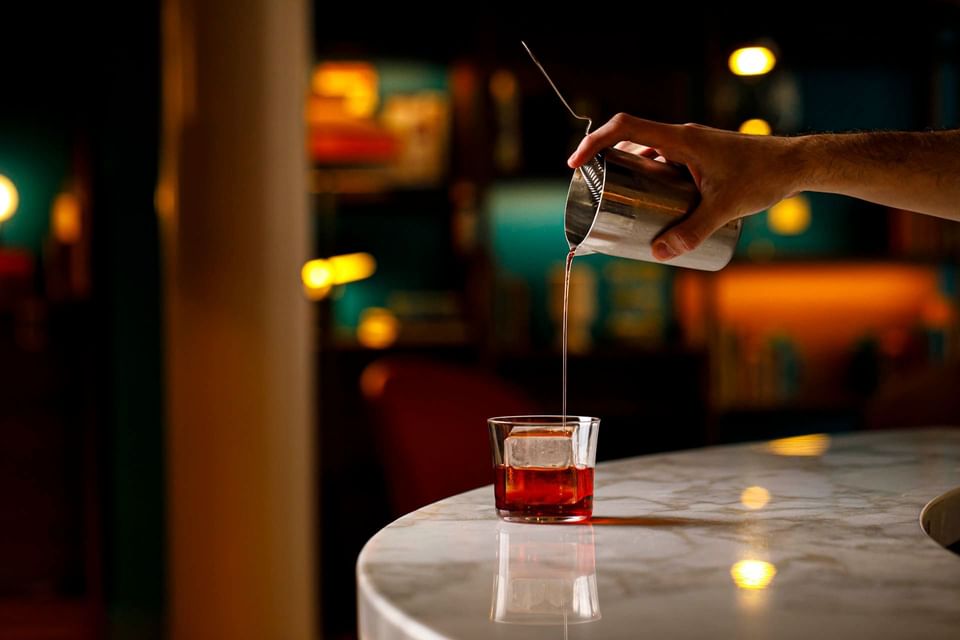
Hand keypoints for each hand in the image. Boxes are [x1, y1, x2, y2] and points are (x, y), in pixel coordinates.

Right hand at [567, 114, 799, 260]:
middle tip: (593, 190)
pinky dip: (649, 177)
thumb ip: (693, 232)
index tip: (576, 163)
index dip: (595, 141)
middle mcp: (682, 136)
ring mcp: (690, 145)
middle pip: (630, 139)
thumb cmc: (764, 177)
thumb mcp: (726, 208)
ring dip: (628, 171)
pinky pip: (663, 161)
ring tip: (619, 202)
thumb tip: (660, 254)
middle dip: (605, 162)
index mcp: (682, 139)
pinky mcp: (699, 156)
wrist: (797, 163)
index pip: (626, 127)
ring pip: (647, 152)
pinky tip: (654, 203)